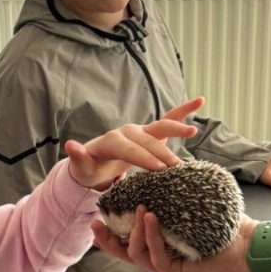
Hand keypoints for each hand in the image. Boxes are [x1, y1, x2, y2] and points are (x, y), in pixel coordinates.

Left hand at [63, 98, 201, 191]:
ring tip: (192, 132)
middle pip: (148, 142)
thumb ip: (78, 157)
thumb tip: (70, 144)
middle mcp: (127, 131)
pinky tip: (200, 101)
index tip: (158, 170)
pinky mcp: (151, 133)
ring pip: (161, 127)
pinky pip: (169, 119)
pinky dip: (183, 110)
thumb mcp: (81, 167)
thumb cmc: (89, 168)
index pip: (130, 149)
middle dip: (162, 154)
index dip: (144, 158)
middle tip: (176, 168)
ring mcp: (140, 130)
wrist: (95, 164)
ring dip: (177, 130)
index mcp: (112, 140)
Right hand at [91, 206, 254, 271]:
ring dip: (133, 231)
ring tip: (140, 210)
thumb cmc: (227, 227)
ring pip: (136, 254)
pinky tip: (149, 219)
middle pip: (124, 252)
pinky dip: (150, 236)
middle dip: (108, 239)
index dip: (113, 229)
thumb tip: (163, 171)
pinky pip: (154, 256)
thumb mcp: (195, 207)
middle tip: (96, 223)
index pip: (131, 239)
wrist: (249, 246)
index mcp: (162, 246)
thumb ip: (176, 197)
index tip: (102, 213)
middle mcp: (161, 259)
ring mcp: (167, 268)